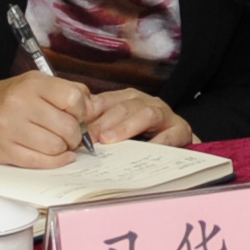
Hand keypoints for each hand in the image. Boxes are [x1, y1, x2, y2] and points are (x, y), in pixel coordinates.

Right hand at [0, 73, 94, 167]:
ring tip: (60, 144)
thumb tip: (96, 109)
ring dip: (64, 149)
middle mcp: (21, 103)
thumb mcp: (37, 84)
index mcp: (33, 84)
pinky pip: (41, 161)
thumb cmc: (9, 98)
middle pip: (67, 126)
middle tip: (71, 135)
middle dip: (75, 135)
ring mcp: (11, 128)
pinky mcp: (5, 150)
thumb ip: (68, 92)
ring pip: (56, 147)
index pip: (73, 98)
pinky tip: (58, 156)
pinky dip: (55, 161)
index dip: (82, 112)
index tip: (78, 116)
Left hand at [77, 84, 192, 146]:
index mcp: (127, 99)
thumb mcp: (119, 127)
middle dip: (103, 122)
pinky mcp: (180, 129)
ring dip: (125, 127)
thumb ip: (98, 126)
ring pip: (145, 114)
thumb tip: (70, 134)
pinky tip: (145, 150)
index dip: (88, 113)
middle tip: (88, 137)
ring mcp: (164, 114)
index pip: (104, 101)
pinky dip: (158, 141)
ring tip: (108, 140)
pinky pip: (169, 134)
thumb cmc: (143, 135)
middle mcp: (145, 102)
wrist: (178, 140)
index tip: (73, 127)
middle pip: (122, 107)